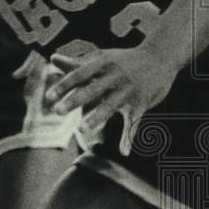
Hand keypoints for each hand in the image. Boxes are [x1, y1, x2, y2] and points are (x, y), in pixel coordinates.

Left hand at [46, 46, 176, 145]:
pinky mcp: (140, 103)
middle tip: (57, 111)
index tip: (49, 96)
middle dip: (75, 100)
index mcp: (102, 64)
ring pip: (110, 106)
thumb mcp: (101, 58)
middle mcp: (115, 76)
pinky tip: (124, 152)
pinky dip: (129, 138)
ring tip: (82, 130)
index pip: (79, 74)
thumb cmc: (123, 60)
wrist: (160, 57)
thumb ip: (76, 63)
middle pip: (92, 89)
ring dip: (96, 118)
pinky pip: (134, 123)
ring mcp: (128, 90)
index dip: (64, 85)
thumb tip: (52, 59)